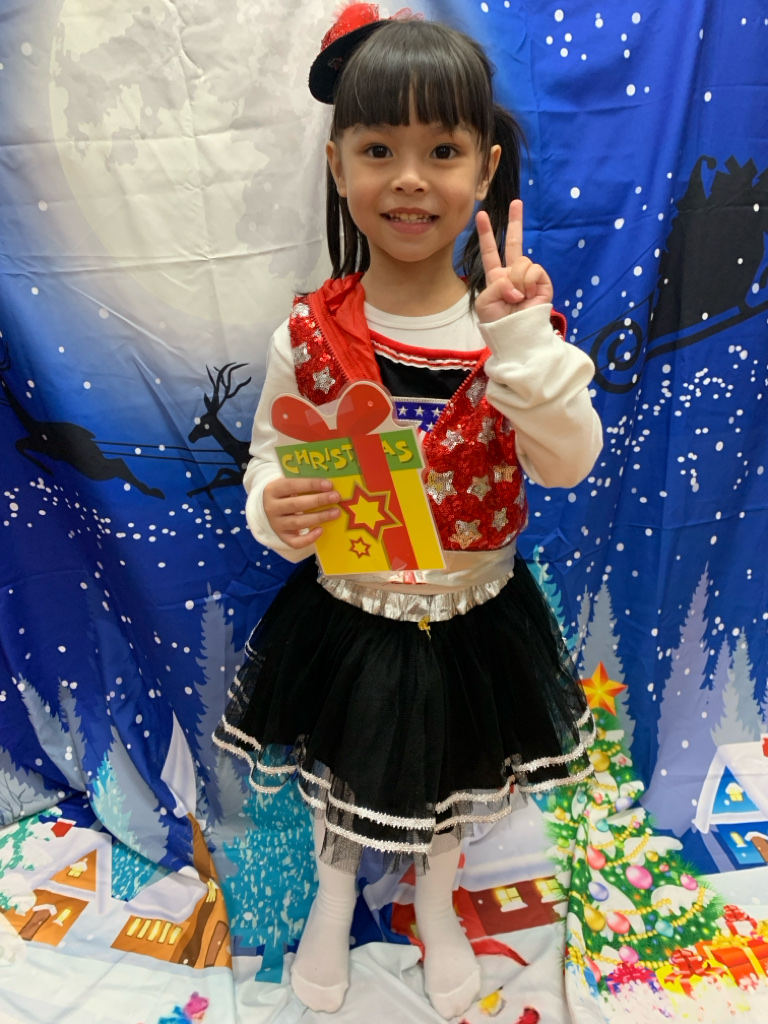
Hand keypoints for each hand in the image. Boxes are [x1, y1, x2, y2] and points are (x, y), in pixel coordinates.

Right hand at [263, 477, 339, 549]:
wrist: (272, 509)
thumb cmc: (287, 493)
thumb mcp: (289, 484)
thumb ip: (304, 483)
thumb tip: (329, 485)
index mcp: (273, 490)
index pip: (292, 485)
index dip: (311, 485)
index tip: (329, 485)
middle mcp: (271, 508)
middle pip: (296, 504)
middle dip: (318, 500)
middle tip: (335, 497)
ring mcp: (276, 524)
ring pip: (298, 522)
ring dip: (319, 517)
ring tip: (335, 512)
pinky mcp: (282, 537)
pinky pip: (295, 542)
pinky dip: (309, 538)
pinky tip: (321, 530)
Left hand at [474, 199, 553, 322]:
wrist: (515, 335)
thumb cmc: (497, 323)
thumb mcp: (485, 302)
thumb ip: (496, 284)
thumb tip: (515, 280)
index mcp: (497, 277)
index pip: (490, 252)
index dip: (486, 234)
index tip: (480, 215)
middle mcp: (513, 273)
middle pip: (515, 243)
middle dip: (516, 221)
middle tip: (516, 202)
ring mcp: (529, 277)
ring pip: (522, 261)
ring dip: (516, 280)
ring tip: (516, 298)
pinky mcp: (543, 282)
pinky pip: (533, 270)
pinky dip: (527, 283)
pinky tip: (526, 296)